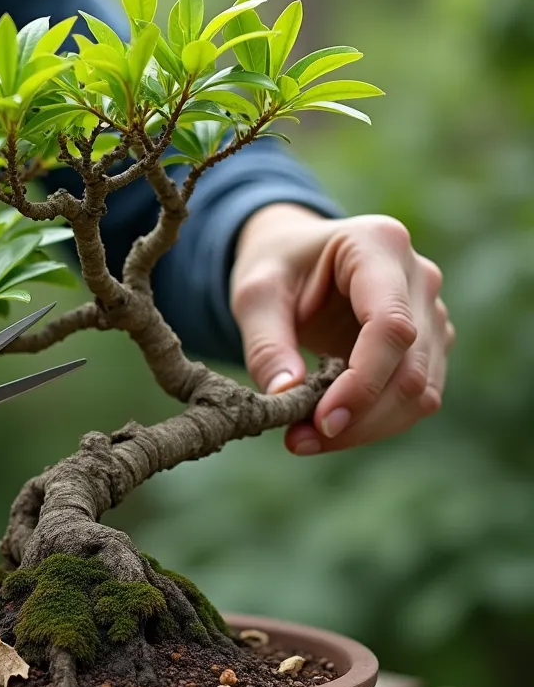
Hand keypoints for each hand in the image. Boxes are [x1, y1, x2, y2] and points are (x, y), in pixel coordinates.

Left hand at [230, 204, 454, 455]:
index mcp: (379, 245)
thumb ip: (266, 343)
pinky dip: (373, 422)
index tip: (322, 421)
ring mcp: (431, 312)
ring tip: (304, 438)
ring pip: (420, 390)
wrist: (294, 257)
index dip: (362, 382)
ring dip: (367, 427)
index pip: (391, 326)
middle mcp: (419, 277)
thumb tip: (285, 395)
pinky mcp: (429, 345)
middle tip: (298, 440)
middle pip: (410, 367)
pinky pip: (414, 397)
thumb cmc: (274, 267)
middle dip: (359, 416)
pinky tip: (327, 427)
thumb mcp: (254, 295)